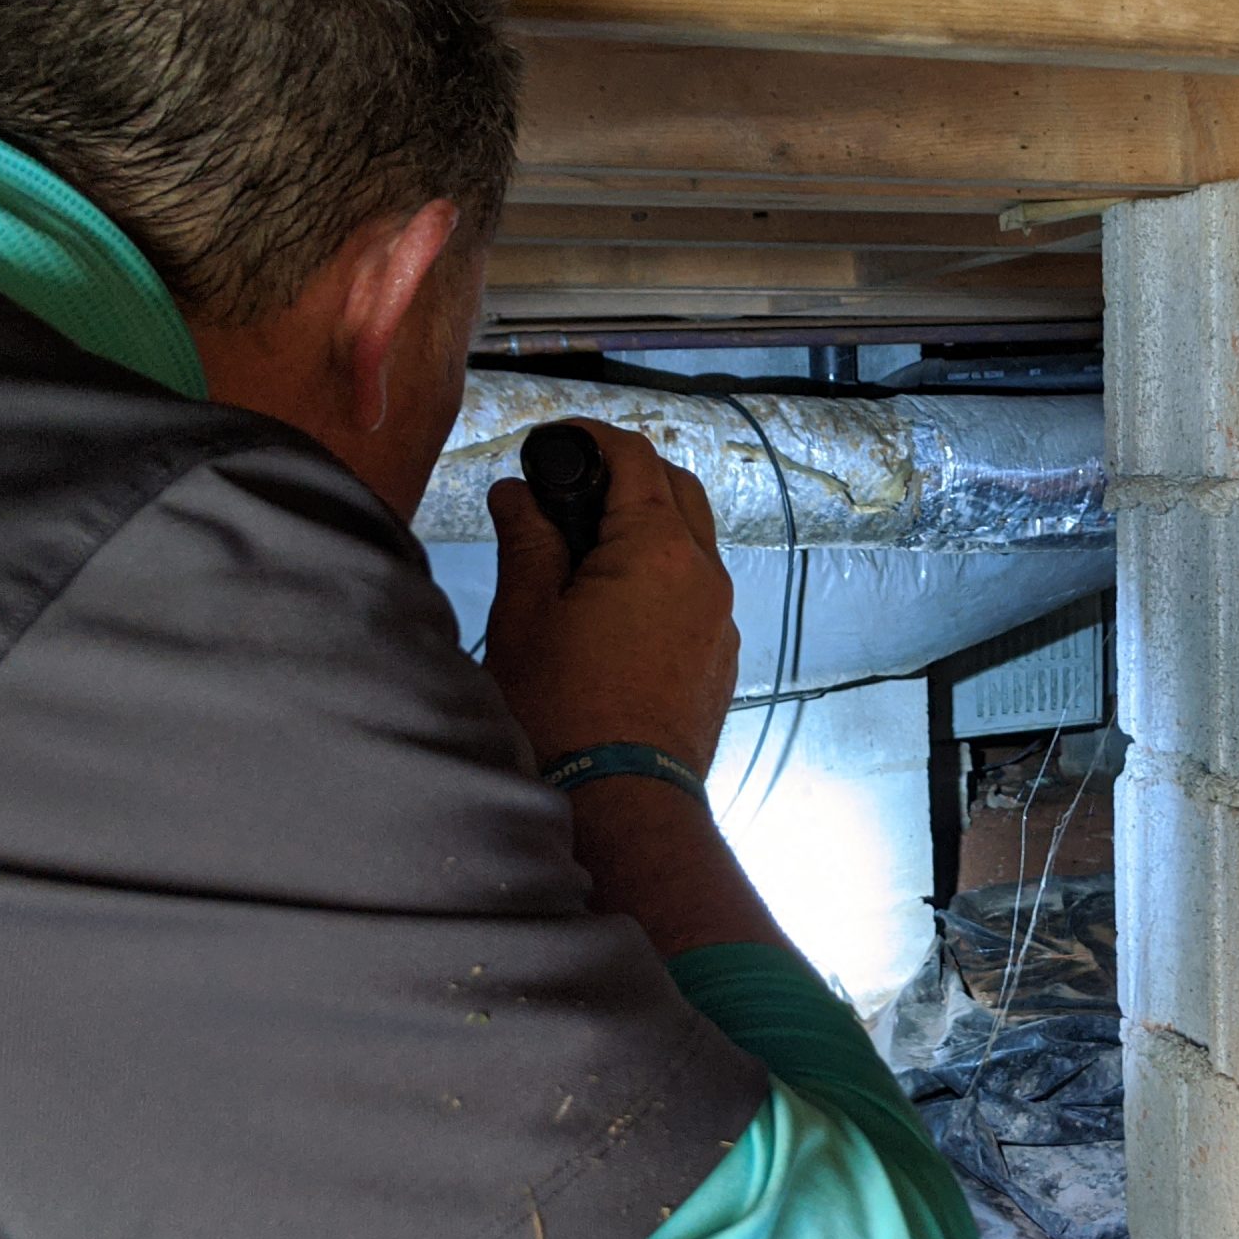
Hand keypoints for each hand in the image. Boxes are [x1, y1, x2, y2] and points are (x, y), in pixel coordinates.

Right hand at [481, 420, 737, 774]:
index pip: (636, 456)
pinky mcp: (722, 655)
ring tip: (588, 548)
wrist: (621, 800)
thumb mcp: (526, 615)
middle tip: (570, 491)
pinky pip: (700, 589)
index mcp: (659, 548)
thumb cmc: (565, 710)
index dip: (591, 438)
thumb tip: (517, 495)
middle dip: (628, 474)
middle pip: (677, 488)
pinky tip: (619, 600)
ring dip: (650, 524)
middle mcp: (706, 572)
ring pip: (695, 539)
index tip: (553, 444)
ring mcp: (722, 616)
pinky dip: (666, 572)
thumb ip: (527, 540)